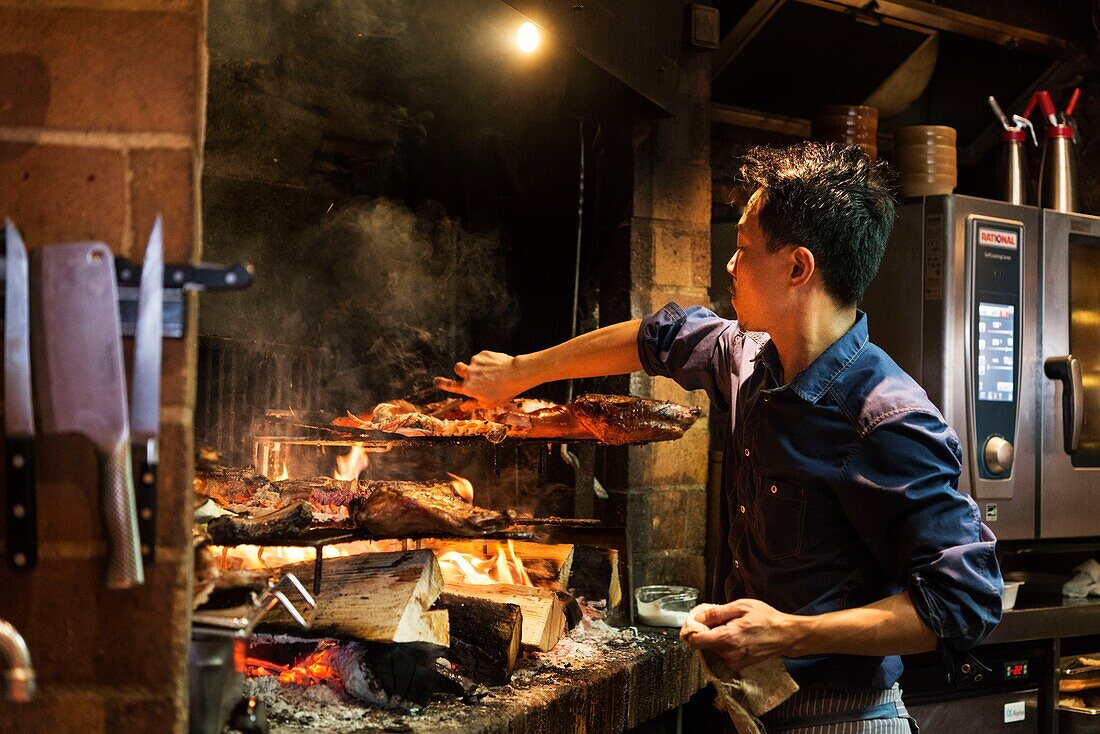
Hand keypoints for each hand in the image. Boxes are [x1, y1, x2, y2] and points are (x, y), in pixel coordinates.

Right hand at [433, 350, 528, 407]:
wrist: (516, 374)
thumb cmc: (503, 391)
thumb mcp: (488, 403)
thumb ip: (473, 404)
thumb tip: (462, 407)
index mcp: (468, 388)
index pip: (451, 385)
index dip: (441, 383)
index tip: (435, 381)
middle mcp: (468, 374)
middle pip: (457, 368)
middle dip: (461, 369)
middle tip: (471, 373)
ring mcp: (475, 363)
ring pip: (472, 363)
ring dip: (478, 367)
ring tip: (493, 373)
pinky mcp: (483, 354)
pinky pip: (482, 358)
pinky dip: (487, 362)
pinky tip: (498, 367)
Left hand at [680, 598, 802, 670]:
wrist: (785, 635)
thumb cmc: (766, 618)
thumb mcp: (741, 606)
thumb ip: (716, 613)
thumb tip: (698, 618)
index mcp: (728, 637)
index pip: (696, 641)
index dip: (690, 631)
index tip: (693, 624)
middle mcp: (729, 653)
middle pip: (704, 644)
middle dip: (706, 631)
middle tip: (719, 620)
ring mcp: (734, 661)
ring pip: (713, 649)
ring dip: (717, 638)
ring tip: (732, 627)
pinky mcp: (739, 665)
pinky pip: (723, 654)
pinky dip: (725, 645)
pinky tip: (738, 636)